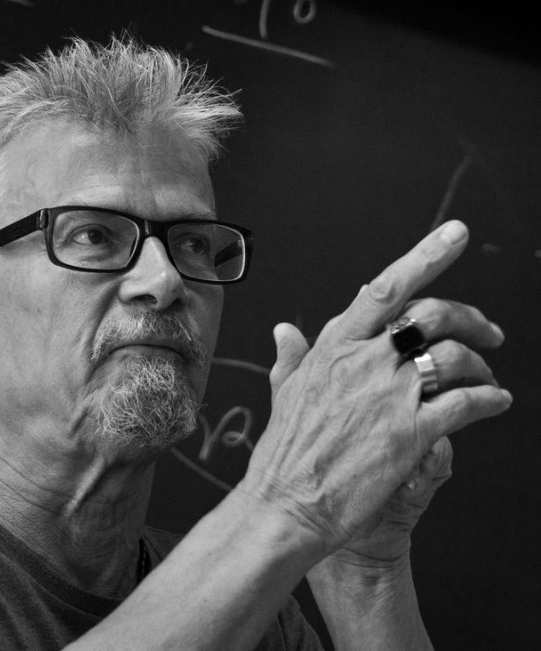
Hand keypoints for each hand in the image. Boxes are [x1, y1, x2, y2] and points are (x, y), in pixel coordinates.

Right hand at [236, 220, 510, 553]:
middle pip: (432, 316)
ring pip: (455, 357)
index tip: (454, 233)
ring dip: (483, 365)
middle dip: (471, 318)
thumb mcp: (284, 393)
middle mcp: (364, 362)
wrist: (285, 503)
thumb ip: (292, 356)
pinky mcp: (411, 433)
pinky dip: (489, 399)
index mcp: (334, 346)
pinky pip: (466, 404)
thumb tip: (284, 330)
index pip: (383, 288)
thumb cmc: (283, 450)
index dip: (424, 256)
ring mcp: (389, 396)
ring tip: (488, 379)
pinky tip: (496, 402)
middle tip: (490, 332)